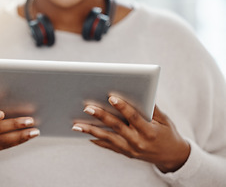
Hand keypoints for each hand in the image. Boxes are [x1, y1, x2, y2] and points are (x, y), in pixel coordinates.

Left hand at [72, 96, 189, 172]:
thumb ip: (152, 108)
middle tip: (87, 108)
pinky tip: (85, 134)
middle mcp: (138, 142)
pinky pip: (108, 146)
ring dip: (91, 131)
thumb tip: (140, 92)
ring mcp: (130, 149)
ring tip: (77, 126)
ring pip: (108, 139)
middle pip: (116, 127)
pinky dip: (96, 140)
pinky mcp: (125, 153)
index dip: (123, 107)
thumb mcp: (164, 120)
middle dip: (101, 117)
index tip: (111, 97)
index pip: (133, 117)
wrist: (172, 157)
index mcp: (149, 131)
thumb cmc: (168, 134)